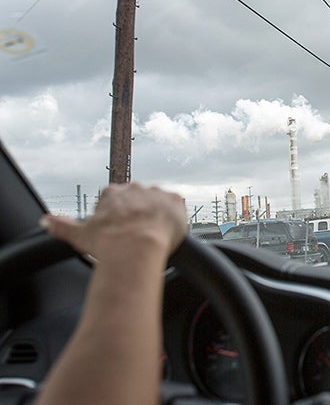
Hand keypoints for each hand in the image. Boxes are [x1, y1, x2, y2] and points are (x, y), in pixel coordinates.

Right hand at [41, 183, 187, 258]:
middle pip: (138, 200)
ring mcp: (157, 193)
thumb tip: (45, 221)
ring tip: (153, 234)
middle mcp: (135, 188)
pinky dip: (175, 215)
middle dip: (138, 215)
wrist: (136, 248)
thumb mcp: (79, 235)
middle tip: (137, 235)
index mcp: (112, 193)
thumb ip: (61, 226)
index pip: (117, 200)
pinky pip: (177, 205)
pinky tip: (168, 228)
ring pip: (158, 201)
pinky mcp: (176, 200)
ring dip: (157, 214)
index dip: (119, 217)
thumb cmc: (108, 243)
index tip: (120, 230)